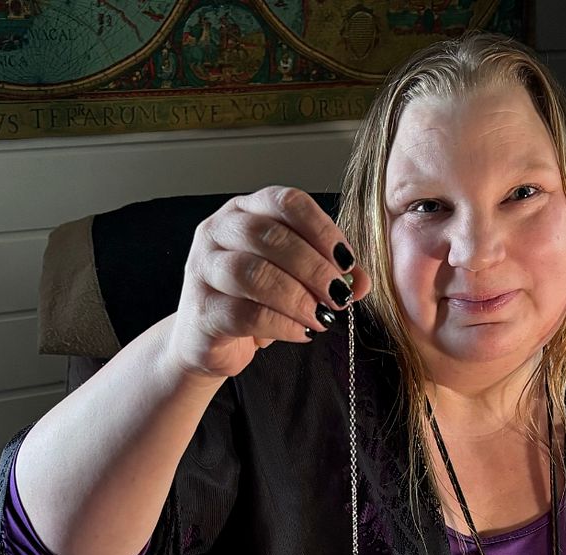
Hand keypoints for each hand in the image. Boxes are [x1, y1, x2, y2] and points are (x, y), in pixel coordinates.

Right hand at [167, 186, 372, 379]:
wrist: (208, 340)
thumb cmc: (253, 301)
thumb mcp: (295, 281)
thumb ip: (330, 274)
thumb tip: (363, 281)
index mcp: (245, 211)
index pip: (286, 202)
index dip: (322, 229)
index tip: (346, 260)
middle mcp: (218, 232)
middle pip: (269, 235)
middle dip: (314, 267)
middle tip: (340, 294)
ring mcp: (203, 269)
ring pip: (253, 273)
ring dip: (298, 297)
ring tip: (322, 316)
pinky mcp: (202, 310)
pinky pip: (244, 313)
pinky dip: (282, 324)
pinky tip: (302, 332)